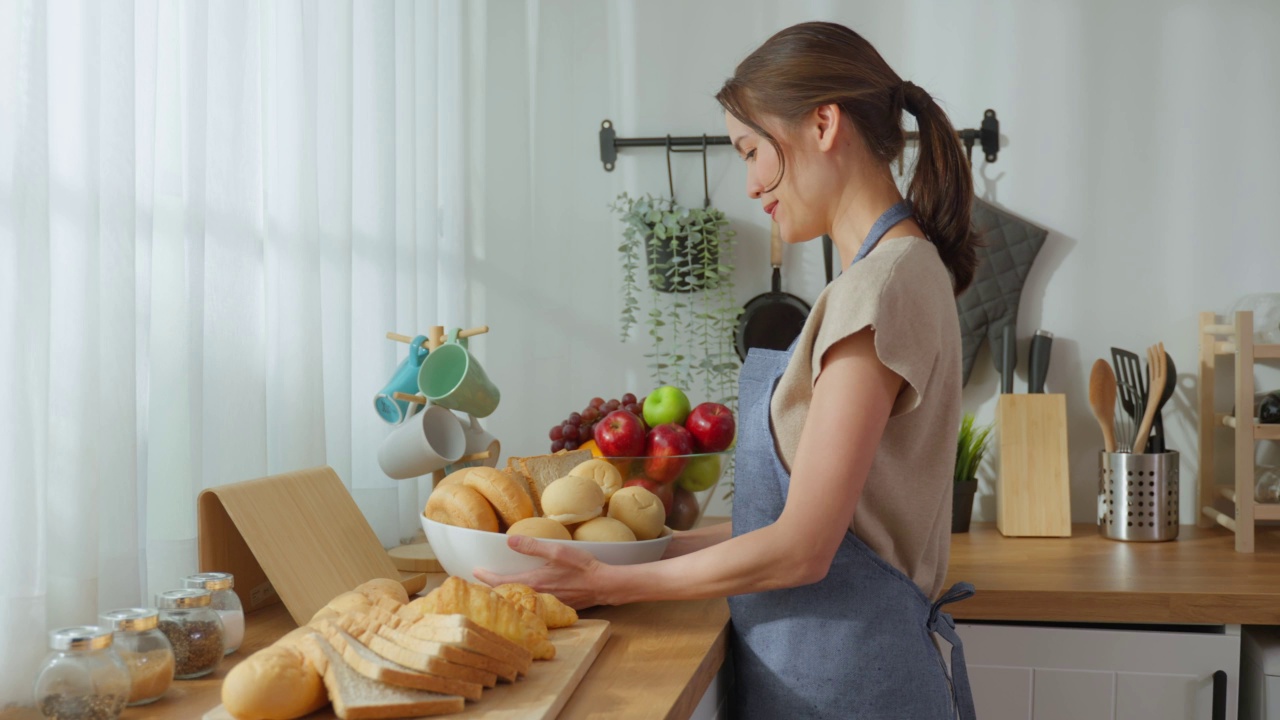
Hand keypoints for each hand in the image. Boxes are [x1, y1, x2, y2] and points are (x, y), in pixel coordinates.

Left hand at [473, 535, 611, 609]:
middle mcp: (537, 596)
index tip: (474, 572)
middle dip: (493, 588)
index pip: (502, 582)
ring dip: (507, 593)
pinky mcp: (555, 605)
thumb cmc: (583, 566)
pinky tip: (523, 592)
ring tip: (497, 587)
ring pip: (519, 599)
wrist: (604, 585)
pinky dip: (522, 597)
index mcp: (534, 582)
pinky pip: (532, 603)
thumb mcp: (558, 551)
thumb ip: (533, 546)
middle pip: (508, 594)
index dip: (486, 577)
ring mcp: (546, 603)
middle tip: (481, 582)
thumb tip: (510, 541)